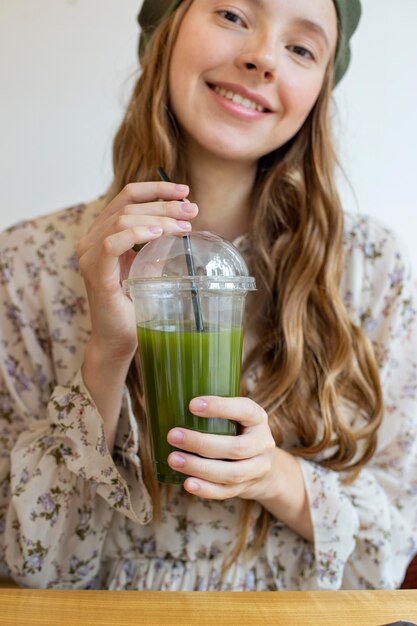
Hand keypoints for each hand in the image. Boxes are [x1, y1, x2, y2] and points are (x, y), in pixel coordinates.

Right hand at [76, 182, 197, 362]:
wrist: (119, 339)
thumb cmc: (134, 306)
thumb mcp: (149, 267)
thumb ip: (158, 244)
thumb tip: (185, 222)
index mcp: (104, 233)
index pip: (127, 197)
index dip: (156, 189)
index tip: (185, 191)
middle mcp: (92, 239)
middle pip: (128, 204)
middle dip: (164, 204)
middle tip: (192, 211)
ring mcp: (90, 254)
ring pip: (122, 219)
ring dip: (157, 218)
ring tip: (183, 226)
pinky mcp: (95, 272)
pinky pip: (111, 242)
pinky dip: (136, 233)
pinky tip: (157, 234)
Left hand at [166, 396, 276, 500]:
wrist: (266, 467)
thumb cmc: (239, 432)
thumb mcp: (237, 417)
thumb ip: (215, 411)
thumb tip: (172, 400)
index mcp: (258, 419)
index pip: (245, 410)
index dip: (220, 407)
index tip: (192, 405)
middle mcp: (263, 444)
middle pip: (236, 448)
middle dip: (201, 443)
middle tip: (173, 435)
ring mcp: (257, 469)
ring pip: (231, 473)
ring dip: (199, 467)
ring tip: (173, 459)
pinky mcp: (247, 487)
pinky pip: (226, 492)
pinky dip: (206, 489)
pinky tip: (187, 483)